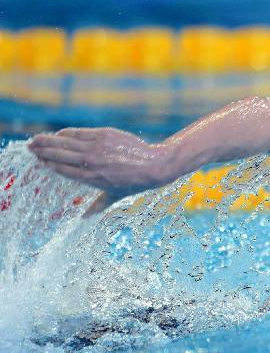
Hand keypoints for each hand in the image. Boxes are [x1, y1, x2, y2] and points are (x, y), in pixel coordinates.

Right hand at [28, 127, 170, 196]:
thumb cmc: (135, 182)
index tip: (40, 161)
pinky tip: (59, 134)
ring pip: (67, 143)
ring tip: (37, 140)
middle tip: (31, 148)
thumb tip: (84, 219)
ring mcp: (98, 148)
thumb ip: (98, 205)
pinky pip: (81, 133)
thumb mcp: (115, 196)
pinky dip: (68, 133)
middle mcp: (92, 163)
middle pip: (60, 155)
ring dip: (49, 141)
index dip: (49, 164)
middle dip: (43, 151)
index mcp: (91, 179)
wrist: (155, 165)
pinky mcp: (105, 135)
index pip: (63, 170)